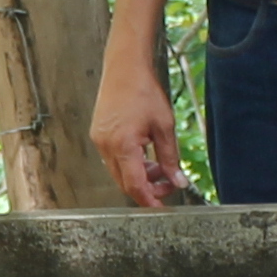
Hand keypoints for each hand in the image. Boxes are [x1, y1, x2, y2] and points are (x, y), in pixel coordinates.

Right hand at [90, 57, 189, 209]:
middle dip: (147, 188)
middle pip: (125, 183)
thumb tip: (178, 180)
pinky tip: (144, 155)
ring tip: (159, 167)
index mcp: (123, 145)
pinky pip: (113, 160)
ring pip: (118, 172)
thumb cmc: (143, 91)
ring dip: (139, 176)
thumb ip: (170, 157)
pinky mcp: (98, 135)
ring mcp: (99, 141)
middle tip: (168, 184)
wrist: (124, 68)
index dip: (149, 200)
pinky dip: (129, 164)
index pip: (135, 185)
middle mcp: (106, 146)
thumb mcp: (164, 126)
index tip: (161, 208)